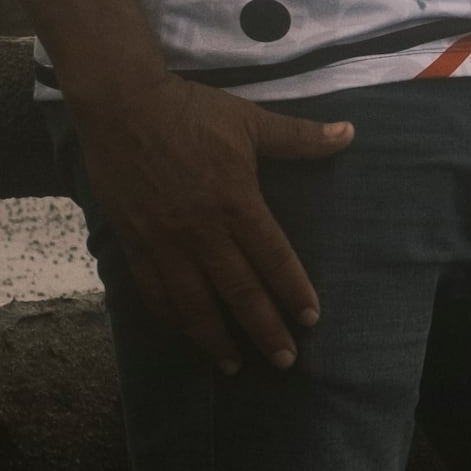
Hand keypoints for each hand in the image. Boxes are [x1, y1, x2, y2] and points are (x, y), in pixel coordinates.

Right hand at [73, 70, 356, 374]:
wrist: (121, 104)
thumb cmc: (189, 110)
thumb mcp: (249, 120)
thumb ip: (299, 137)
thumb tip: (349, 133)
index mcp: (235, 202)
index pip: (272, 258)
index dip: (293, 292)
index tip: (310, 319)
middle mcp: (201, 231)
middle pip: (239, 292)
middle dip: (264, 330)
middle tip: (285, 361)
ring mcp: (164, 241)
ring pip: (194, 304)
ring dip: (216, 339)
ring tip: (235, 366)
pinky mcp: (133, 243)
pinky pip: (153, 292)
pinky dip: (170, 319)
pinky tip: (183, 335)